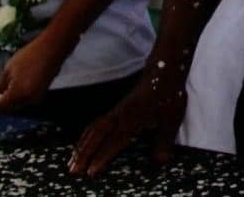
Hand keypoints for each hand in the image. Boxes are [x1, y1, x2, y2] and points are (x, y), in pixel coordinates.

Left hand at [0, 30, 66, 114]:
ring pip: (12, 101)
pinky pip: (21, 96)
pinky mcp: (39, 91)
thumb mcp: (9, 70)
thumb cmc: (29, 56)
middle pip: (5, 107)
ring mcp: (35, 97)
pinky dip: (10, 92)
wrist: (53, 47)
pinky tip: (2, 82)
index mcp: (18, 95)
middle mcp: (27, 100)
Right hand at [68, 68, 185, 175]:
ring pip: (94, 129)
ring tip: (71, 161)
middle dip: (84, 153)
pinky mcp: (116, 109)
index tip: (91, 171)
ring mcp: (116, 111)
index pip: (114, 141)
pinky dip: (87, 135)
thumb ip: (165, 139)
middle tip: (72, 170)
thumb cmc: (168, 94)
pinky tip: (83, 142)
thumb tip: (160, 160)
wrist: (163, 71)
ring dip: (82, 145)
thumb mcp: (172, 117)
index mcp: (133, 119)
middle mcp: (120, 116)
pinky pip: (96, 123)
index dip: (102, 156)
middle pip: (96, 136)